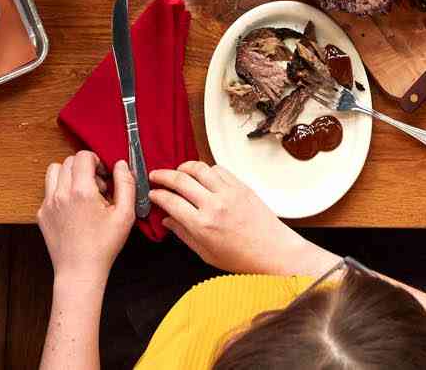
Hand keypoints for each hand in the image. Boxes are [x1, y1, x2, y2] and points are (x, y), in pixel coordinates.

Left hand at [37, 152, 134, 282]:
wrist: (79, 271)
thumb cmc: (103, 246)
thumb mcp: (125, 215)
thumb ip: (126, 184)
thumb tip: (121, 164)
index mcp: (81, 191)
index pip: (83, 156)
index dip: (96, 160)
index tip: (103, 175)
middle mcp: (61, 194)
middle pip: (69, 161)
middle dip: (84, 167)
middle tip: (96, 186)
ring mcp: (48, 204)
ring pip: (54, 171)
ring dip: (68, 175)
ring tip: (81, 191)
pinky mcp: (42, 214)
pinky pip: (49, 190)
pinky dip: (60, 191)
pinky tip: (73, 208)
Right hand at [149, 161, 334, 276]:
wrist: (273, 251)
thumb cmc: (241, 258)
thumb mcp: (206, 253)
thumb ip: (183, 234)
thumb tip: (166, 220)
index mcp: (202, 225)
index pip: (171, 201)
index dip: (157, 195)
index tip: (152, 194)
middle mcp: (214, 205)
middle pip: (181, 179)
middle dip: (163, 175)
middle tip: (155, 175)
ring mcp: (229, 192)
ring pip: (199, 168)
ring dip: (183, 167)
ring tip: (177, 171)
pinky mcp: (241, 186)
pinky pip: (219, 169)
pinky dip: (206, 169)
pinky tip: (202, 175)